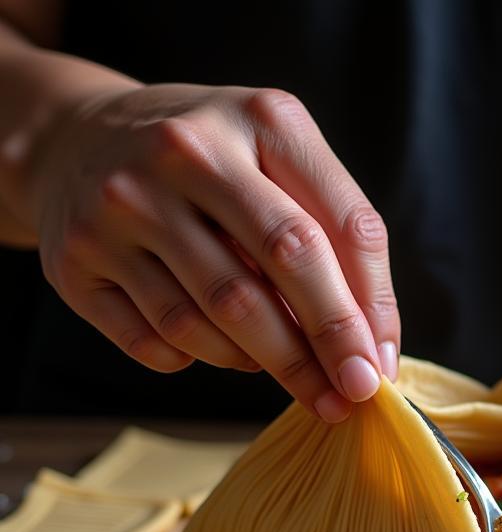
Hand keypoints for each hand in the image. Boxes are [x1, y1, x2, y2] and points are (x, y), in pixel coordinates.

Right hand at [30, 83, 399, 421]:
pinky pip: (160, 342)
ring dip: (266, 361)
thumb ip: (335, 241)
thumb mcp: (277, 166)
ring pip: (216, 317)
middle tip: (352, 396)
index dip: (371, 308)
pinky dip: (202, 360)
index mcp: (260, 118)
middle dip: (327, 344)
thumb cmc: (210, 169)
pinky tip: (218, 348)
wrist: (75, 141)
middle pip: (283, 262)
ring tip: (287, 372)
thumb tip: (373, 351)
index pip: (342, 226)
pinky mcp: (76, 260)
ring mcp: (121, 204)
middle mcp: (185, 151)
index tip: (379, 367)